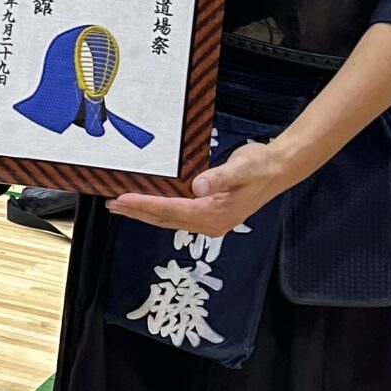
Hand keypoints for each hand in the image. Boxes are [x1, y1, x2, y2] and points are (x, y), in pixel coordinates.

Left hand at [107, 137, 290, 236]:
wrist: (279, 169)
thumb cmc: (260, 166)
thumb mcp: (241, 168)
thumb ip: (219, 177)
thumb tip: (197, 186)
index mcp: (215, 214)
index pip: (171, 210)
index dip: (145, 205)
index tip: (122, 199)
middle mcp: (210, 223)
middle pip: (165, 219)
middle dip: (137, 212)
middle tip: (111, 204)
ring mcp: (210, 221)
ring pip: (169, 219)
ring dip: (145, 212)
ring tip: (121, 206)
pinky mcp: (210, 214)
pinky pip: (178, 215)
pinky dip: (159, 210)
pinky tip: (147, 204)